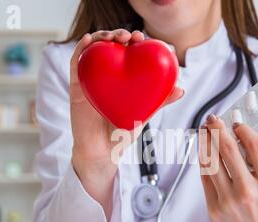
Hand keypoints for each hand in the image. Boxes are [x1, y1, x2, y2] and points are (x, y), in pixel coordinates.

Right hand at [70, 29, 183, 215]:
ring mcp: (91, 79)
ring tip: (114, 37)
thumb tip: (181, 89)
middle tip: (130, 36)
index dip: (135, 42)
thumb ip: (160, 101)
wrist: (103, 151)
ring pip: (95, 50)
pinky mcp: (77, 86)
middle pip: (111, 47)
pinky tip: (90, 40)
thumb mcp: (144, 113)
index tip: (144, 38)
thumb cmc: (123, 132)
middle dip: (120, 35)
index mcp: (122, 80)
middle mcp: (107, 76)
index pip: (128, 53)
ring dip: (103, 36)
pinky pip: (77, 63)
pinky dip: (81, 48)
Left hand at [199, 115, 257, 221]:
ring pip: (211, 163)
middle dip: (217, 130)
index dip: (244, 130)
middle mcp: (247, 193)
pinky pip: (205, 179)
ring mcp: (227, 202)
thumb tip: (244, 146)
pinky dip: (203, 162)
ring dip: (205, 143)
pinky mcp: (213, 210)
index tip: (238, 124)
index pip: (254, 147)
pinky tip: (203, 153)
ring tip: (204, 132)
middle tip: (213, 119)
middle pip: (228, 150)